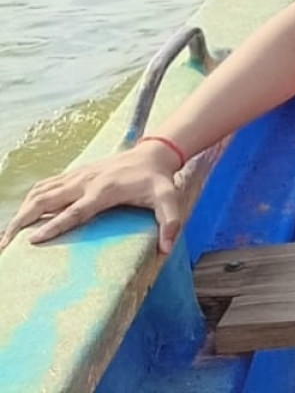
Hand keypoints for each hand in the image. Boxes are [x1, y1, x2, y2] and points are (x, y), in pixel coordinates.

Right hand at [1, 140, 187, 253]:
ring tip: (8, 235)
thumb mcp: (169, 199)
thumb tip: (166, 249)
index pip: (74, 211)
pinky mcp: (74, 173)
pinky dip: (29, 201)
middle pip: (45, 201)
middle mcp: (85, 182)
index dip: (53, 226)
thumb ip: (169, 222)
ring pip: (39, 192)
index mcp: (104, 191)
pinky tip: (21, 215)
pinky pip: (44, 186)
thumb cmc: (158, 180)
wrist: (153, 153)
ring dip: (20, 212)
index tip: (32, 240)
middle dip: (22, 221)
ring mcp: (77, 176)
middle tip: (6, 244)